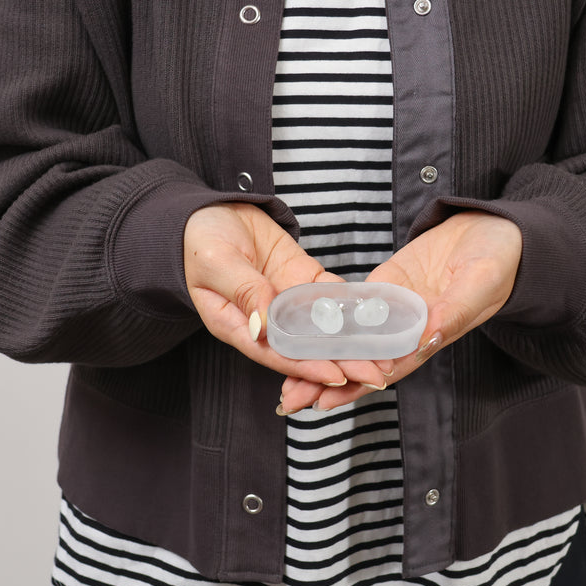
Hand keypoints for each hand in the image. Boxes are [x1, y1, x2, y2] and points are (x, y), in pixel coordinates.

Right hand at [184, 203, 391, 391]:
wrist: (210, 210)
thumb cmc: (199, 239)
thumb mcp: (217, 262)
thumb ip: (243, 291)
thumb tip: (263, 326)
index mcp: (237, 325)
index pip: (277, 352)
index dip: (307, 366)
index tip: (338, 375)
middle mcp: (266, 321)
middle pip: (307, 348)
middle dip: (342, 362)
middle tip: (378, 374)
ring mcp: (287, 300)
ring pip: (324, 328)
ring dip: (353, 342)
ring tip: (385, 355)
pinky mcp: (302, 280)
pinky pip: (329, 297)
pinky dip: (352, 308)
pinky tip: (377, 318)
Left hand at [279, 211, 521, 411]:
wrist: (493, 230)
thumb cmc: (498, 259)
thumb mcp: (482, 282)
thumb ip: (457, 309)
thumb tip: (428, 335)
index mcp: (433, 334)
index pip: (391, 367)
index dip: (359, 384)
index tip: (327, 398)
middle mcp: (409, 328)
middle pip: (363, 360)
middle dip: (327, 379)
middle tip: (290, 398)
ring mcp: (395, 307)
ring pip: (353, 336)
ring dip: (322, 354)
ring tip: (284, 370)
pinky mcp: (386, 285)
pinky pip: (355, 304)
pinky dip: (330, 317)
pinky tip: (301, 326)